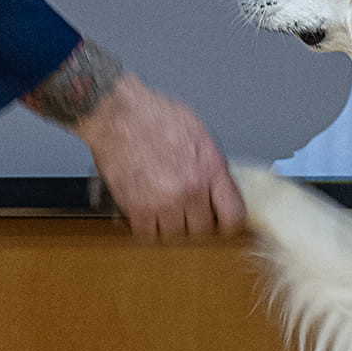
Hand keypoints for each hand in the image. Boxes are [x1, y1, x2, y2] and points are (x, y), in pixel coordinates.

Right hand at [76, 76, 246, 241]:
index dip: (228, 223)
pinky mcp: (137, 208)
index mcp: (211, 168)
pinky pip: (148, 236)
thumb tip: (220, 186)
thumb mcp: (199, 132)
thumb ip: (211, 164)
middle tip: (186, 212)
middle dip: (196, 222)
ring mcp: (165, 201)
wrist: (118, 114)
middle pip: (203, 230)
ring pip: (176, 236)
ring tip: (164, 211)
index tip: (221, 222)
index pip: (233, 215)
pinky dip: (147, 230)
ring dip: (171, 227)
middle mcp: (191, 188)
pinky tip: (147, 216)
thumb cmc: (154, 115)